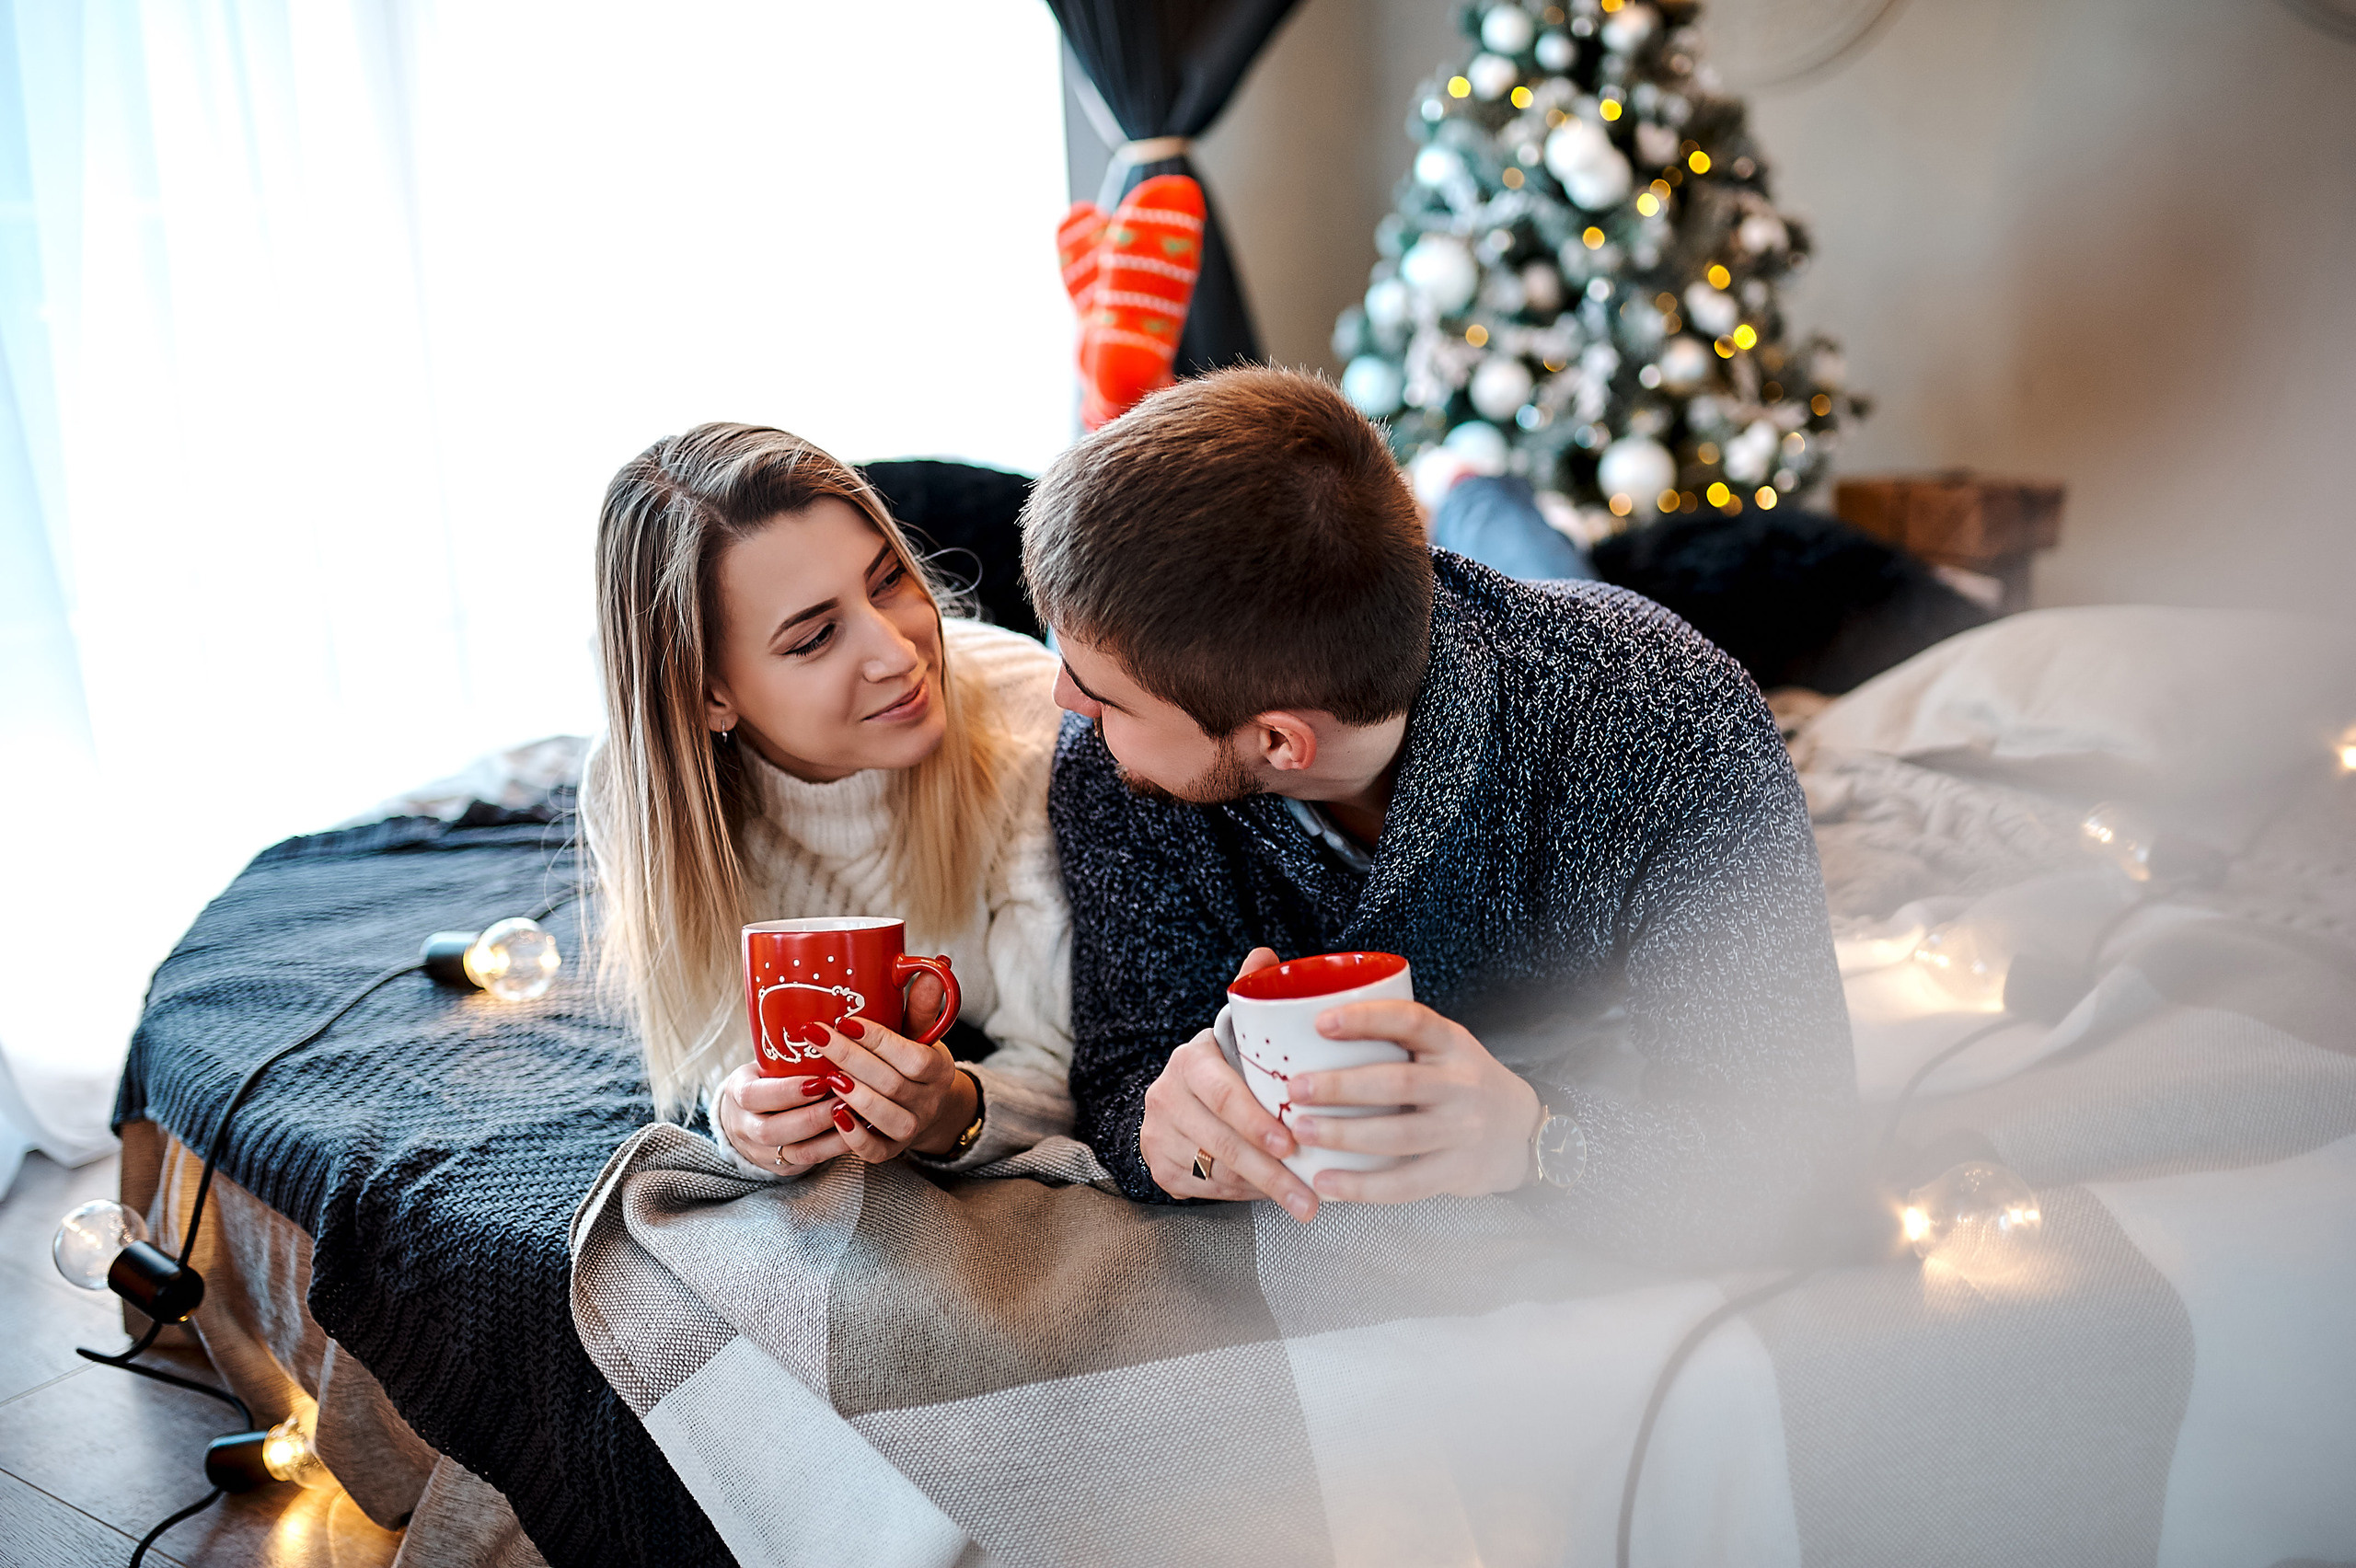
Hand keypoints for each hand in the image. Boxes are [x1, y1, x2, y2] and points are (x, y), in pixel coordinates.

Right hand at [716, 1059, 850, 1175]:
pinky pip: (812, 1162)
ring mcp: (762, 1153)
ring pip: (798, 1152)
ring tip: (859, 1116)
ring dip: (832, 1136)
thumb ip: (790, 1051)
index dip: (787, 1091)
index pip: (754, 1095)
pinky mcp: (784, 1168)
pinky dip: (837, 1148)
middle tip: (847, 1098)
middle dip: (814, 1116)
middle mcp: (745, 1127)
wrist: (748, 1117)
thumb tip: (834, 1023)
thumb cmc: (769, 1078)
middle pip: (773, 1130)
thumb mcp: (766, 1061)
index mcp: (738, 1093)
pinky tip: (860, 1132)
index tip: (819, 1080)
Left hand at [809, 1017, 978, 1161]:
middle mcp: (929, 1101)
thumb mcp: (921, 1034)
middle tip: (817, 1037)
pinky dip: (855, 1136)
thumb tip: (936, 966)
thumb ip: (922, 1006)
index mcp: (939, 1069)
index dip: (878, 1040)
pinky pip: (875, 1151)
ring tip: (827, 1077)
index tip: (845, 1020)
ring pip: (887, 1117)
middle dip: (851, 1059)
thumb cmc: (913, 1062)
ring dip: (855, 1096)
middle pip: (892, 1084)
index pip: (912, 1057)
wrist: (925, 1106)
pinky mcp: (892, 1150)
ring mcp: (912, 1128)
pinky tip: (834, 1115)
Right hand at [1139, 948, 1320, 1221]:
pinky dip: (1238, 1194)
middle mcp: (1165, 1097)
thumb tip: (1266, 953)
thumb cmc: (1226, 1066)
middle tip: (1310, 1197)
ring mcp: (1158, 1134)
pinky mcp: (1158, 1166)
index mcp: (1190, 1061)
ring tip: (1304, 1203)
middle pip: (1221, 1142)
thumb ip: (1251, 994)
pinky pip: (1204, 1189)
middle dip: (1270, 1173)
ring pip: (1214, 1171)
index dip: (1257, 1123)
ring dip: (1261, 1190)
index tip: (1292, 1144)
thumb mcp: (1235, 1032)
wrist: (1179, 1096)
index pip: (1224, 1095)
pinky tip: (1266, 1196)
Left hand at [1286, 1000, 1542, 1203]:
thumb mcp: (1443, 1049)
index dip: (1366, 1019)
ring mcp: (1463, 1130)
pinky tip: (1325, 1182)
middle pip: (1399, 1084)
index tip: (1320, 1023)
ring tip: (1301, 1130)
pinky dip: (1362, 1186)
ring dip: (1345, 1135)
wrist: (1520, 1130)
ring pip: (1399, 1135)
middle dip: (1342, 1087)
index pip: (1412, 1021)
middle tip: (1296, 1088)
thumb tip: (1309, 1031)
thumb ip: (1397, 1040)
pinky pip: (1406, 1183)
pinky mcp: (1458, 1171)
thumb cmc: (1459, 1082)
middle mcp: (1462, 1083)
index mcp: (1452, 1043)